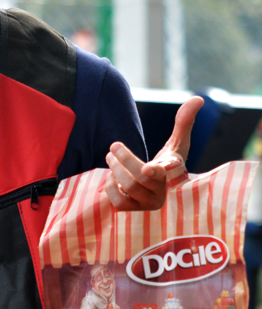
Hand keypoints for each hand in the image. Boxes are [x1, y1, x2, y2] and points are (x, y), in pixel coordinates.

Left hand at [105, 96, 203, 210]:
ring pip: (130, 187)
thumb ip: (184, 121)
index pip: (170, 171)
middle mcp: (164, 190)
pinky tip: (112, 178)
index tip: (150, 168)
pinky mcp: (134, 210)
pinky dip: (111, 187)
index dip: (161, 170)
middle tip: (113, 146)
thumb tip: (198, 99)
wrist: (157, 187)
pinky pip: (119, 202)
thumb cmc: (168, 162)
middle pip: (141, 177)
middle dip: (124, 159)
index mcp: (175, 171)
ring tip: (110, 157)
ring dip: (116, 169)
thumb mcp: (177, 143)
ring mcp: (149, 203)